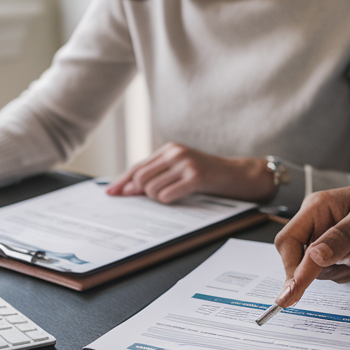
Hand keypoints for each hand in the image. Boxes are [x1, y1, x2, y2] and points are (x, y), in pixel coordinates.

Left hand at [105, 143, 274, 203]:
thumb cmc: (208, 175)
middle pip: (140, 178)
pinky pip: (166, 195)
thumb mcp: (181, 169)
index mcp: (170, 149)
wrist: (238, 175)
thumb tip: (128, 188)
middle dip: (141, 193)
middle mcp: (176, 153)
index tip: (111, 193)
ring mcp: (185, 164)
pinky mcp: (195, 177)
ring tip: (175, 194)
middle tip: (154, 197)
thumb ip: (158, 174)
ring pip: (151, 189)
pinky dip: (168, 201)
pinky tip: (180, 196)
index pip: (138, 166)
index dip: (123, 181)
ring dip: (158, 198)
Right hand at [272, 179, 349, 307]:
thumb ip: (340, 237)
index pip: (289, 242)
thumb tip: (313, 257)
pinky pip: (347, 274)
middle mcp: (318, 226)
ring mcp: (329, 243)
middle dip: (343, 262)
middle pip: (308, 264)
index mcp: (316, 209)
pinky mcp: (342, 255)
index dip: (291, 268)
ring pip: (331, 273)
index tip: (292, 293)